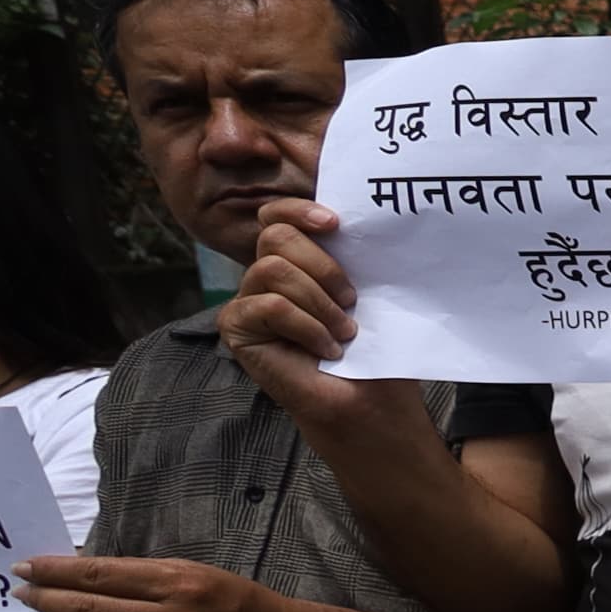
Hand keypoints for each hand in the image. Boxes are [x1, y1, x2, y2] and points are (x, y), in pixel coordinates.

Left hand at [18, 554, 296, 611]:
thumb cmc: (226, 598)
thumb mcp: (188, 572)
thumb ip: (137, 575)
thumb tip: (78, 574)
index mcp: (177, 583)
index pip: (100, 575)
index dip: (57, 572)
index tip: (26, 569)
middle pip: (90, 611)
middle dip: (49, 601)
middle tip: (25, 595)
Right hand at [221, 201, 412, 429]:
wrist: (370, 400)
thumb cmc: (374, 350)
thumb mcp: (371, 294)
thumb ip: (353, 258)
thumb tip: (361, 220)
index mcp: (299, 261)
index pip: (278, 216)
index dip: (298, 210)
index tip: (334, 223)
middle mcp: (268, 275)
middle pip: (277, 236)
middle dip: (323, 266)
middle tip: (351, 301)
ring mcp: (248, 299)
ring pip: (274, 269)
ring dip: (319, 303)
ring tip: (343, 333)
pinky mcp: (236, 326)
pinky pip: (270, 305)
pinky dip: (306, 327)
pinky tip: (326, 350)